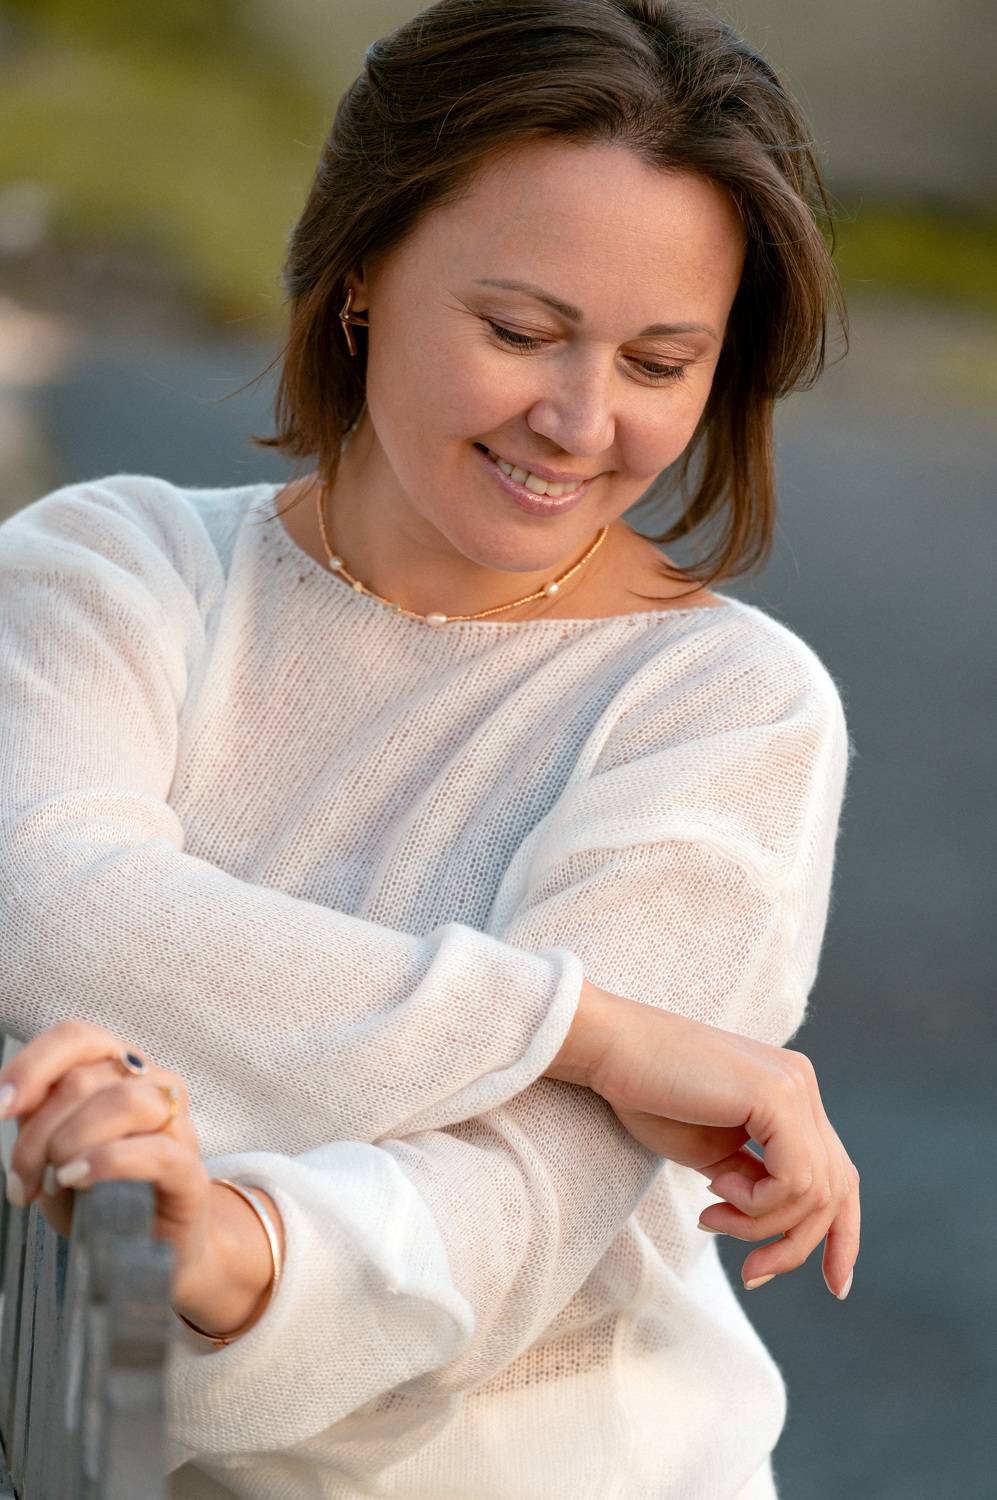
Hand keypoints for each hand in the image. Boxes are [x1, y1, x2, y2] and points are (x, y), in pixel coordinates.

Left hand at [0, 1019, 212, 1299]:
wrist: (153, 1257)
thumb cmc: (101, 1200)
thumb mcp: (55, 1153)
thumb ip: (37, 1120)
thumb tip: (5, 1100)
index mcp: (119, 1071)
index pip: (77, 1037)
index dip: (32, 1065)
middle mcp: (154, 1085)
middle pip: (86, 1080)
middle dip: (36, 1134)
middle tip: (20, 1184)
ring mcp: (179, 1127)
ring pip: (123, 1102)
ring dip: (70, 1142)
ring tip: (52, 1182)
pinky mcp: (192, 1173)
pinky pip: (155, 1150)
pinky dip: (107, 1161)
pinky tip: (78, 1179)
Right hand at [548, 981, 859, 1297]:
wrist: (610, 1049)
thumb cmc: (648, 1097)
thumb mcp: (713, 1155)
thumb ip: (754, 1183)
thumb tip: (783, 1227)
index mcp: (791, 1095)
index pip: (839, 1174)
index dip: (844, 1235)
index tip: (837, 1287)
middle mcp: (802, 1086)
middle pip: (836, 1191)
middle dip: (796, 1246)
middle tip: (752, 1274)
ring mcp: (795, 1087)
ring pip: (817, 1193)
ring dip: (762, 1225)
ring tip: (712, 1214)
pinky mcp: (778, 1095)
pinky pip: (795, 1180)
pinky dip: (759, 1203)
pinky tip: (718, 1188)